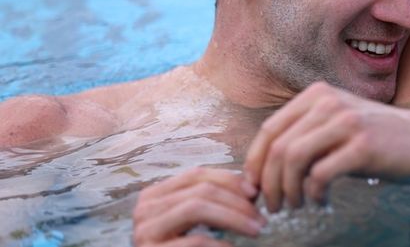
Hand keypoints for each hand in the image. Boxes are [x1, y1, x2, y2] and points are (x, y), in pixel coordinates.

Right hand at [132, 167, 264, 246]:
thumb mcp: (195, 220)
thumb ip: (213, 201)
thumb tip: (251, 190)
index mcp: (155, 194)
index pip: (197, 175)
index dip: (229, 180)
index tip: (254, 193)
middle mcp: (145, 208)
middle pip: (201, 191)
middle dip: (237, 202)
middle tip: (260, 218)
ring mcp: (144, 231)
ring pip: (197, 208)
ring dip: (234, 218)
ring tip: (255, 229)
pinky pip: (193, 241)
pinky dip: (218, 243)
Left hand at [243, 82, 409, 212]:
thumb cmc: (381, 138)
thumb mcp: (339, 125)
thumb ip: (307, 136)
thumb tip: (265, 170)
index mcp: (318, 95)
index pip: (270, 130)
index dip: (255, 163)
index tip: (254, 188)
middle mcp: (328, 103)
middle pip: (277, 148)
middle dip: (268, 183)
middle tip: (273, 205)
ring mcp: (346, 123)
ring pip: (293, 160)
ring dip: (288, 191)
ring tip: (295, 206)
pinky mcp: (363, 146)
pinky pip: (320, 175)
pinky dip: (314, 195)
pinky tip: (322, 202)